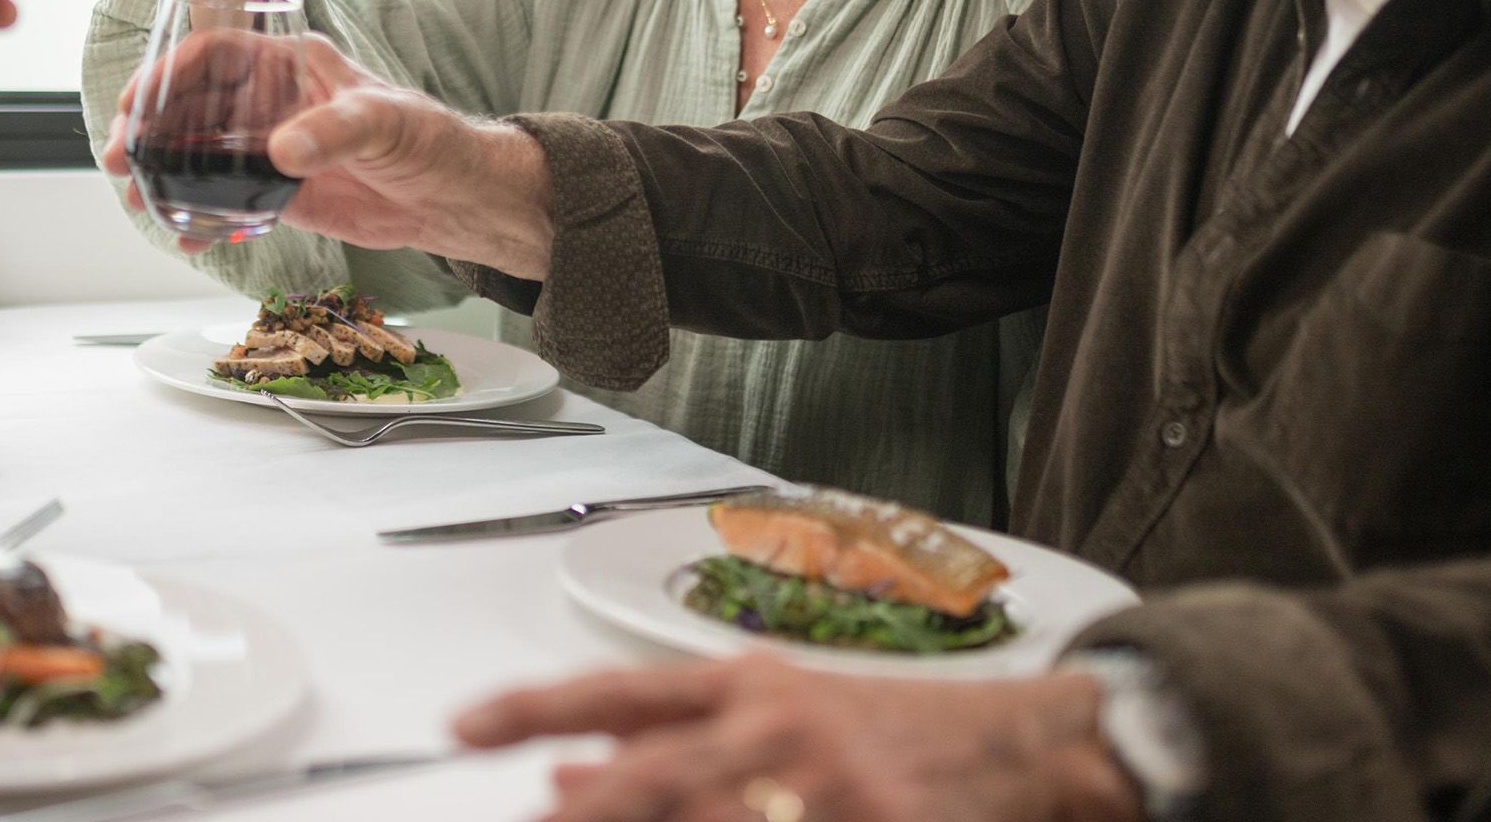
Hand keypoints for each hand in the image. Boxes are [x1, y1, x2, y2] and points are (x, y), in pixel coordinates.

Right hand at [99, 29, 550, 274]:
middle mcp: (275, 101)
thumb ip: (333, 131)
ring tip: (138, 197)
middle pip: (192, 105)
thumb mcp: (384, 122)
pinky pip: (227, 199)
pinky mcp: (283, 192)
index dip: (168, 75)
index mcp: (293, 63)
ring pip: (200, 153)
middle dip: (150, 129)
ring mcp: (274, 147)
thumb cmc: (432, 139)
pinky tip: (186, 235)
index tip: (135, 103)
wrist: (458, 199)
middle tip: (121, 158)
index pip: (215, 55)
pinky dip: (202, 216)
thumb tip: (281, 149)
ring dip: (165, 172)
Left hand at [454, 655, 1141, 821]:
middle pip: (646, 775)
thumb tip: (559, 776)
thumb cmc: (894, 734)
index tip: (464, 727)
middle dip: (580, 812)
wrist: (1026, 747)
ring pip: (703, 821)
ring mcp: (827, 785)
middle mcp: (779, 724)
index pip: (616, 690)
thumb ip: (668, 743)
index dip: (532, 708)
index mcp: (747, 683)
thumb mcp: (775, 718)